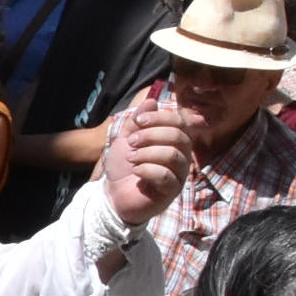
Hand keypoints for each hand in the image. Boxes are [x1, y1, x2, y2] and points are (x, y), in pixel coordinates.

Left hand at [100, 91, 194, 228]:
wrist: (113, 194)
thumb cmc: (124, 166)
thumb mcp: (126, 138)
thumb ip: (138, 121)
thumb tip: (152, 101)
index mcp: (174, 141)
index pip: (179, 122)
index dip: (159, 118)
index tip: (138, 121)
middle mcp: (182, 156)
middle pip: (178, 137)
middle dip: (150, 135)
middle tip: (131, 142)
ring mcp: (179, 175)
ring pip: (173, 155)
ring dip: (147, 153)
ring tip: (131, 158)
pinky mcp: (172, 191)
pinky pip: (166, 176)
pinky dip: (147, 169)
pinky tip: (136, 171)